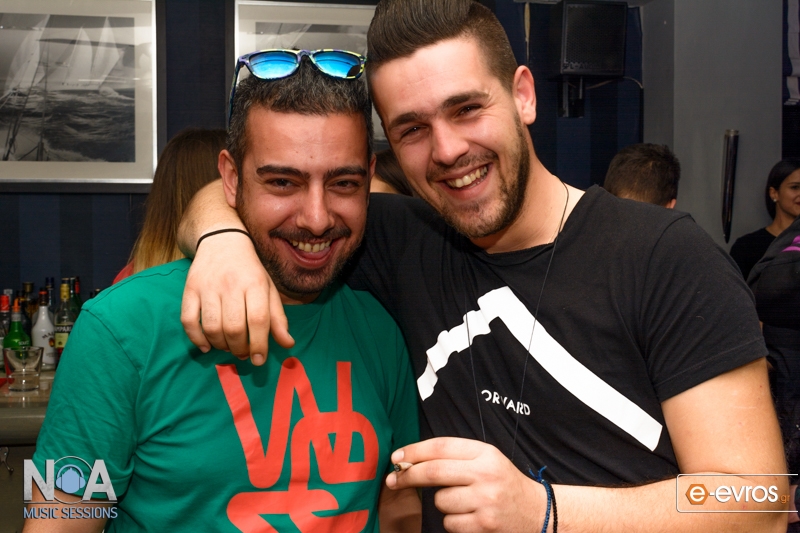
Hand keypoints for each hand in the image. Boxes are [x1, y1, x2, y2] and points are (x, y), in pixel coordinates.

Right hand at [180, 231, 293, 363]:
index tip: (259, 360)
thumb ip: (277, 318)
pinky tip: (206, 346)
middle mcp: (231, 285)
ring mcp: (208, 287)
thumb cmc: (250, 271)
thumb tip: (288, 344)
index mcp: (255, 284)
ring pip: (211, 327)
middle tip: (243, 353)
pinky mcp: (190, 289)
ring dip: (220, 345)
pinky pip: (188, 320)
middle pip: (234, 327)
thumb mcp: (268, 289)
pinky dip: (196, 338)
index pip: (258, 320)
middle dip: (239, 348)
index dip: (259, 344)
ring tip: (228, 347)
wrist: (222, 240)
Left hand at [386, 437, 548, 532]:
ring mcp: (485, 501)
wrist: (538, 512)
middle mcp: (485, 474)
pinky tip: (469, 516)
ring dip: (442, 503)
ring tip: (463, 501)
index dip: (414, 450)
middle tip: (394, 480)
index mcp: (485, 453)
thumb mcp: (487, 460)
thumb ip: (455, 457)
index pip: (441, 446)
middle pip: (433, 472)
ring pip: (440, 500)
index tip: (397, 456)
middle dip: (408, 476)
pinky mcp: (484, 525)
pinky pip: (449, 522)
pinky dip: (453, 521)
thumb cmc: (504, 483)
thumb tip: (410, 460)